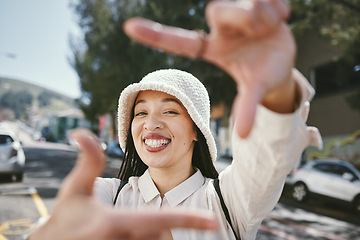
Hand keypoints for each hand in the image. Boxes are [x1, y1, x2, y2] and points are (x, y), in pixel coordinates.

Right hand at [28, 129, 217, 239]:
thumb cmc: (65, 219)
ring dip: (146, 235)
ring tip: (120, 231)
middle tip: (123, 223)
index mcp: (113, 223)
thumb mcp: (75, 189)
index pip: (158, 220)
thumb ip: (88, 161)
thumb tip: (83, 131)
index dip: (188, 219)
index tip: (213, 221)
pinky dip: (143, 239)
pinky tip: (122, 236)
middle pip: (159, 233)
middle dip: (154, 225)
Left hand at [123, 0, 296, 137]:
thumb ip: (247, 108)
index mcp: (212, 48)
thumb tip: (243, 136)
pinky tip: (281, 17)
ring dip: (264, 15)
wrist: (283, 59)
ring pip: (241, 1)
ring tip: (271, 28)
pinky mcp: (252, 0)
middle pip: (216, 10)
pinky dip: (277, 6)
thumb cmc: (263, 74)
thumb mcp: (254, 90)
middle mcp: (219, 27)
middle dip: (244, 19)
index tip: (128, 28)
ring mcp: (235, 11)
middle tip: (263, 30)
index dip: (154, 35)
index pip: (178, 41)